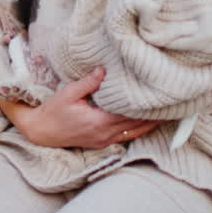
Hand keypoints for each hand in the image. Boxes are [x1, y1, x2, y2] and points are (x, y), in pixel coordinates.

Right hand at [0, 68, 162, 148]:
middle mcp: (105, 134)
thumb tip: (103, 70)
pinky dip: (137, 129)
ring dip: (149, 125)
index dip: (145, 107)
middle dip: (153, 116)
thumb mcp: (68, 93)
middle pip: (137, 126)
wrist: (41, 131)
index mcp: (99, 122)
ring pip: (134, 134)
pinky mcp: (101, 142)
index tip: (159, 98)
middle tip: (170, 104)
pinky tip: (145, 122)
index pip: (129, 114)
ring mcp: (104, 140)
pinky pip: (125, 136)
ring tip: (165, 114)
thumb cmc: (53, 111)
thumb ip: (88, 82)